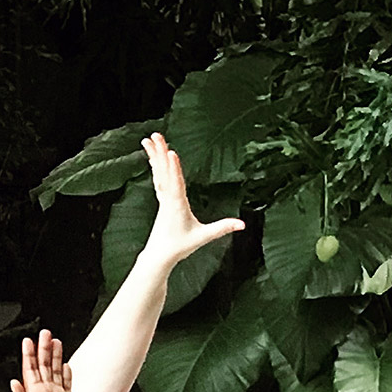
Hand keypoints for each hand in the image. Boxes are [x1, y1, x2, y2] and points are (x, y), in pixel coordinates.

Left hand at [11, 330, 73, 391]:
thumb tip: (13, 383)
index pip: (30, 368)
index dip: (29, 354)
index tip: (28, 340)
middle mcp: (43, 391)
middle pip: (45, 364)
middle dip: (44, 348)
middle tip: (45, 332)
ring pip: (56, 370)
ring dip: (56, 356)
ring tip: (56, 341)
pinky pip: (67, 384)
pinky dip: (68, 374)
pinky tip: (67, 364)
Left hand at [139, 132, 243, 273]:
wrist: (159, 255)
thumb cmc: (179, 246)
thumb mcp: (202, 237)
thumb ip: (222, 228)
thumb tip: (243, 224)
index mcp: (176, 204)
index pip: (175, 183)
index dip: (173, 168)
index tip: (171, 152)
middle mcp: (167, 198)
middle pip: (163, 171)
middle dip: (160, 152)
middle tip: (155, 135)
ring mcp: (163, 198)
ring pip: (158, 172)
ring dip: (155, 155)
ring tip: (149, 139)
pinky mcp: (162, 200)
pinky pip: (158, 178)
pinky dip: (156, 166)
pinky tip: (154, 157)